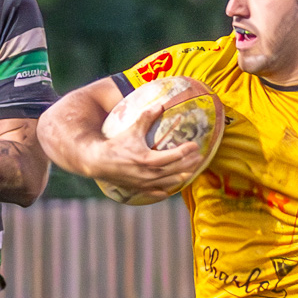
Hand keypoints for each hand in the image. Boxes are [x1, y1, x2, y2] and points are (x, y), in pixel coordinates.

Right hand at [87, 99, 204, 195]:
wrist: (97, 161)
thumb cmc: (116, 144)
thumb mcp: (132, 129)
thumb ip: (147, 117)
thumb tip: (161, 104)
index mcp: (150, 160)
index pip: (175, 156)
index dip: (187, 150)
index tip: (196, 145)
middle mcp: (150, 174)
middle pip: (176, 171)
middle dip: (190, 164)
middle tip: (200, 158)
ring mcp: (145, 184)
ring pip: (170, 183)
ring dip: (182, 177)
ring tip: (191, 172)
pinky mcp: (139, 189)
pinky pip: (157, 193)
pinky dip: (166, 190)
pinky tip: (171, 188)